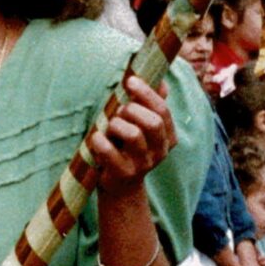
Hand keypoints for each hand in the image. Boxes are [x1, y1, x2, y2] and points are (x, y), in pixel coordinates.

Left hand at [85, 70, 175, 190]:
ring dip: (116, 124)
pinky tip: (96, 137)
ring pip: (133, 135)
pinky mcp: (124, 174)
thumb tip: (162, 82)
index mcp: (168, 137)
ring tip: (109, 127)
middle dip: (132, 109)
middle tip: (119, 111)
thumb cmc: (127, 148)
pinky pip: (110, 151)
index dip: (147, 93)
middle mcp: (160, 151)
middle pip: (153, 122)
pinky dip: (100, 140)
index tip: (130, 80)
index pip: (163, 110)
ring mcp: (143, 165)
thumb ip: (149, 106)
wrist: (119, 185)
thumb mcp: (140, 127)